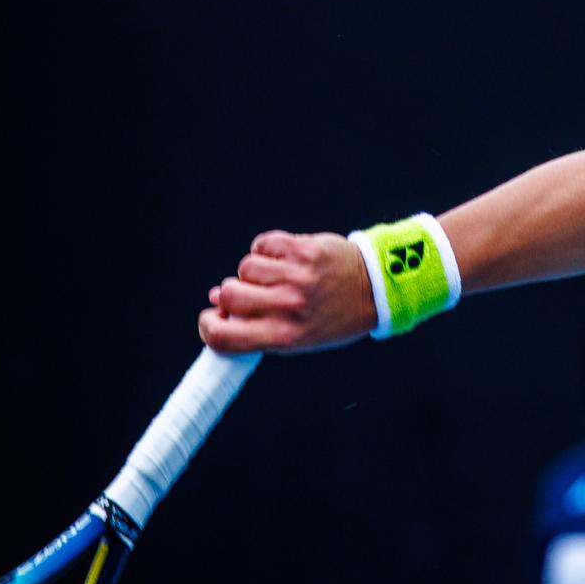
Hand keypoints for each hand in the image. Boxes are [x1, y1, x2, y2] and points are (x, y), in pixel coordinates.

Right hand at [198, 230, 376, 353]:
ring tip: (277, 276)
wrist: (376, 288)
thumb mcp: (298, 335)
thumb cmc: (334, 316)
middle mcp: (289, 307)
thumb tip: (216, 301)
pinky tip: (285, 259)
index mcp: (285, 336)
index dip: (208, 327)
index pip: (223, 337)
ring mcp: (296, 276)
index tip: (213, 318)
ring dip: (254, 271)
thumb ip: (257, 325)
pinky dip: (267, 250)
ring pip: (245, 267)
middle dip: (232, 294)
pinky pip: (262, 245)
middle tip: (253, 294)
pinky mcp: (303, 249)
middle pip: (229, 295)